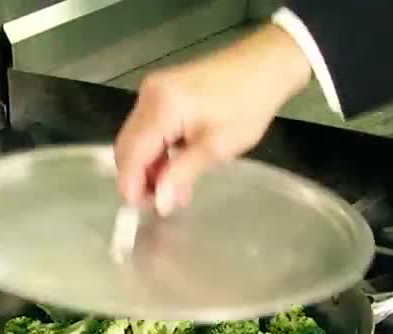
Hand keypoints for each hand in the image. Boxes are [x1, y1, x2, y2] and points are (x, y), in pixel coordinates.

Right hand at [113, 25, 312, 215]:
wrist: (265, 65)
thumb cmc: (247, 105)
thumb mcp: (216, 148)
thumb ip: (181, 175)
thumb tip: (160, 203)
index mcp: (161, 108)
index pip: (131, 153)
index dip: (130, 184)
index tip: (139, 210)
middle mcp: (149, 95)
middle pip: (128, 145)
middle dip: (138, 177)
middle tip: (159, 203)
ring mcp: (153, 90)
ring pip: (137, 138)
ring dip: (149, 166)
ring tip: (174, 192)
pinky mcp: (163, 91)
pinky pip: (149, 127)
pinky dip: (157, 149)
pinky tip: (176, 168)